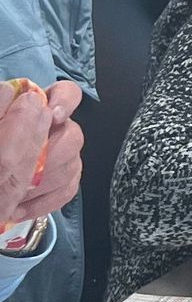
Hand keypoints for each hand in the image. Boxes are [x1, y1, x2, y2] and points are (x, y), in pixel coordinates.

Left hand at [0, 80, 82, 227]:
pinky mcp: (64, 180)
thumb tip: (30, 99)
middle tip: (29, 167)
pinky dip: (43, 202)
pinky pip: (67, 191)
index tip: (53, 116)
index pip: (68, 94)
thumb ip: (5, 105)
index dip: (66, 103)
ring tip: (18, 191)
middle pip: (74, 135)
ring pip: (72, 165)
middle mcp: (59, 130)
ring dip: (45, 181)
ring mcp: (65, 156)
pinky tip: (19, 207)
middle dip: (52, 154)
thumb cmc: (0, 139)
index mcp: (42, 107)